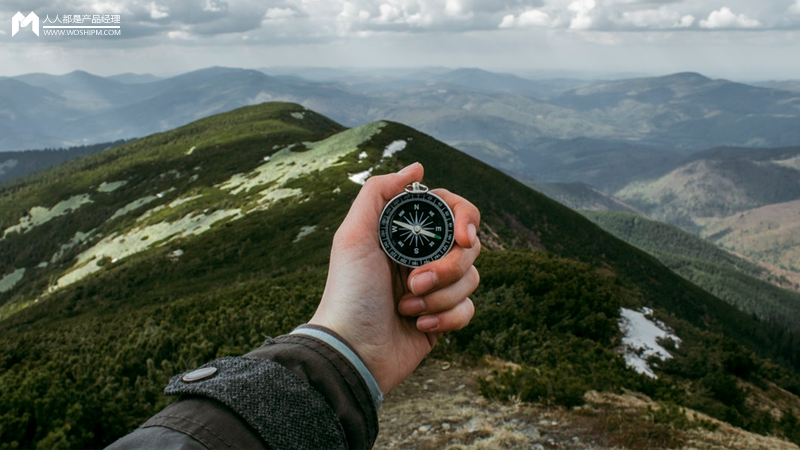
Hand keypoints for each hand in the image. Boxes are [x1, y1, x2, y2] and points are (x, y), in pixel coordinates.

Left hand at [309, 162, 480, 392]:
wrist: (352, 350)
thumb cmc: (349, 292)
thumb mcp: (353, 235)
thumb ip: (379, 192)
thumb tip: (418, 167)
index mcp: (405, 233)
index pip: (452, 211)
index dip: (465, 220)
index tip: (463, 237)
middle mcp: (422, 256)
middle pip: (469, 246)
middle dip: (446, 267)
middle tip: (415, 282)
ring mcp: (435, 288)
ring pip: (472, 278)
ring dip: (440, 297)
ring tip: (407, 308)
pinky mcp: (443, 318)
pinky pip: (469, 309)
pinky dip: (447, 318)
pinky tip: (419, 326)